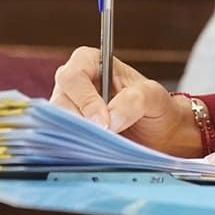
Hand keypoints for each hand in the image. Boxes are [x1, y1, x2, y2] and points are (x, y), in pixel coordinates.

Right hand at [50, 48, 199, 158]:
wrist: (158, 132)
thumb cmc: (155, 107)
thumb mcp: (154, 98)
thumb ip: (135, 100)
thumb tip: (110, 119)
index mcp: (91, 62)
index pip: (74, 75)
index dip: (85, 99)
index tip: (105, 122)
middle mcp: (74, 83)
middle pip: (60, 100)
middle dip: (80, 122)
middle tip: (104, 136)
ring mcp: (67, 107)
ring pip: (57, 123)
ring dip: (78, 137)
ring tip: (102, 145)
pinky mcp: (67, 130)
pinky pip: (60, 138)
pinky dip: (74, 147)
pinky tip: (93, 152)